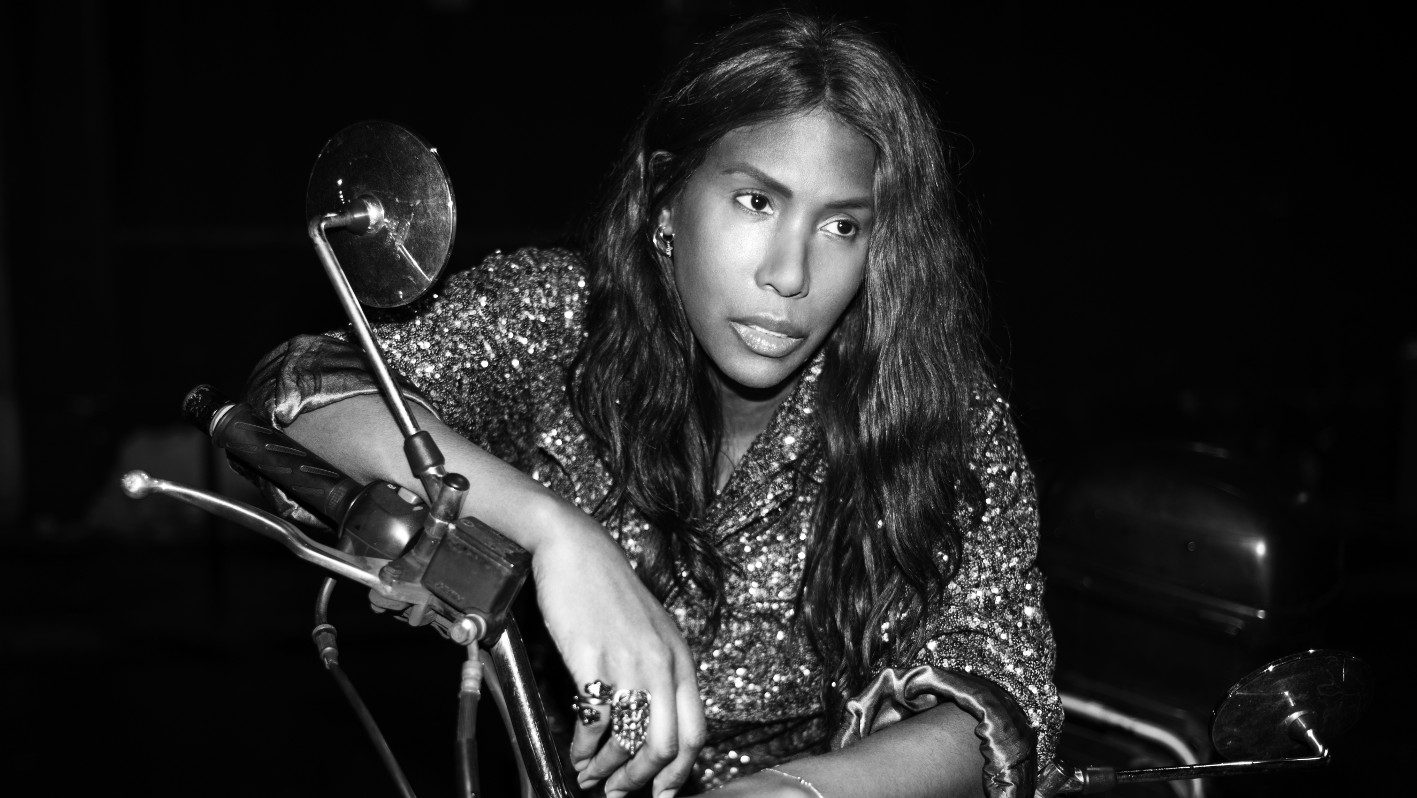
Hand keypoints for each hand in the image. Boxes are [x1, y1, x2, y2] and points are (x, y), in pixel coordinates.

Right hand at [532, 510, 705, 797]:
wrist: (575, 549)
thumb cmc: (608, 591)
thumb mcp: (650, 631)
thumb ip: (659, 672)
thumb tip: (652, 725)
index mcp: (681, 659)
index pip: (696, 733)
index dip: (678, 773)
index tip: (660, 793)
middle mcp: (662, 664)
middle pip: (666, 746)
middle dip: (641, 781)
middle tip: (618, 792)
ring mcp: (629, 662)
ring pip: (630, 740)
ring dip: (608, 768)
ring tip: (590, 775)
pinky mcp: (593, 659)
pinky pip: (595, 721)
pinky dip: (584, 746)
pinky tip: (576, 749)